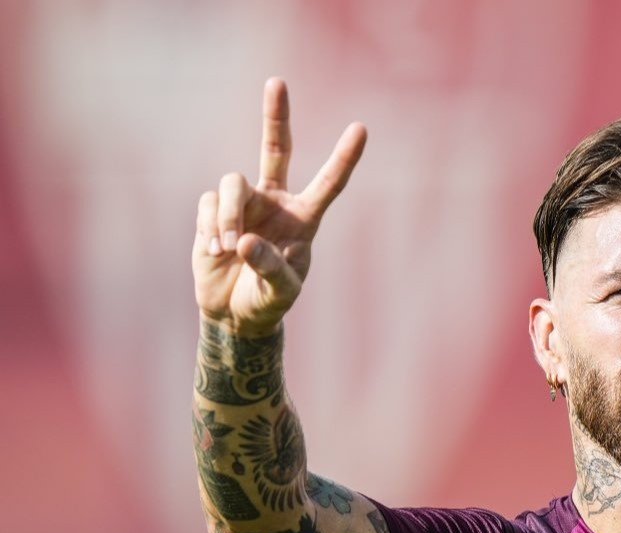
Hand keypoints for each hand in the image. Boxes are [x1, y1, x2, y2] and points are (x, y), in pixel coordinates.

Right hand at [192, 78, 366, 334]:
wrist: (234, 313)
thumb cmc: (268, 301)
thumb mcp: (280, 292)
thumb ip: (270, 268)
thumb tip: (245, 241)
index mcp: (304, 218)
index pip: (328, 183)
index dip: (344, 157)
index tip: (361, 128)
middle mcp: (276, 202)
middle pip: (276, 149)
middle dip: (275, 116)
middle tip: (277, 82)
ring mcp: (244, 203)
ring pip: (232, 183)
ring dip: (229, 215)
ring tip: (228, 249)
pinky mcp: (214, 211)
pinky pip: (210, 204)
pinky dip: (211, 227)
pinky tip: (215, 252)